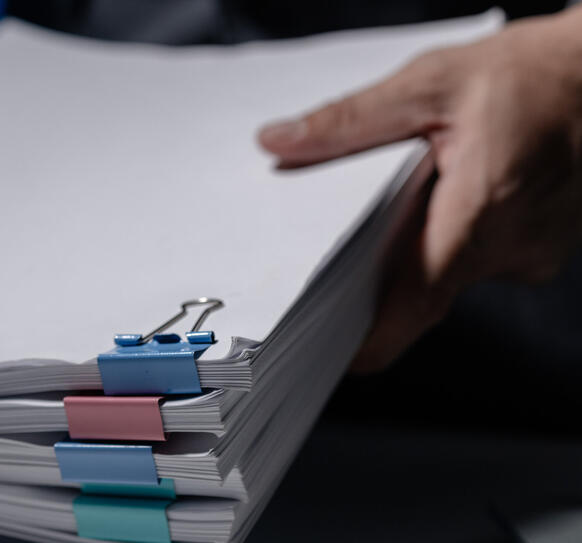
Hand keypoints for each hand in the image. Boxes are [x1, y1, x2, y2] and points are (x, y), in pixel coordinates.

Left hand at [257, 8, 581, 371]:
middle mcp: (511, 249)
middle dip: (372, 274)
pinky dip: (446, 237)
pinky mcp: (535, 250)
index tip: (324, 349)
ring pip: (446, 274)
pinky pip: (474, 259)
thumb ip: (350, 120)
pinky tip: (437, 197)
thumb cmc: (533, 75)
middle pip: (419, 290)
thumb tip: (279, 142)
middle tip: (329, 248)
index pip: (413, 305)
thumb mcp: (430, 83)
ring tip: (393, 201)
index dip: (367, 339)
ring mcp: (529, 255)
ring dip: (412, 248)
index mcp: (480, 213)